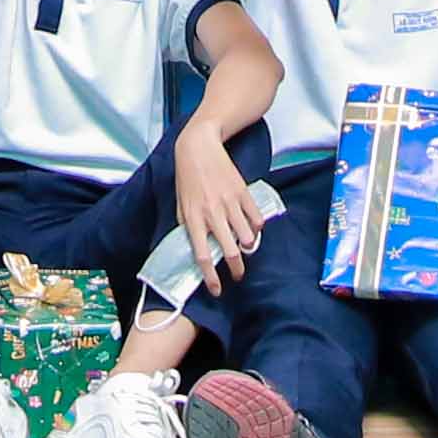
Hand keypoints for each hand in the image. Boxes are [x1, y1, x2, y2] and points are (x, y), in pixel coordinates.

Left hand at [175, 127, 264, 280]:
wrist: (199, 147)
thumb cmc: (187, 177)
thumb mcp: (180, 203)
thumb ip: (186, 225)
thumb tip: (194, 246)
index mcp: (193, 218)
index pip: (202, 256)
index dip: (210, 277)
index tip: (216, 289)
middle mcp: (212, 214)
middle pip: (229, 252)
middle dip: (236, 270)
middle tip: (237, 275)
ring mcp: (229, 203)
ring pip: (247, 238)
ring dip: (248, 248)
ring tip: (244, 248)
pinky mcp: (243, 192)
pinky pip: (256, 219)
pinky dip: (257, 228)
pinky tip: (252, 228)